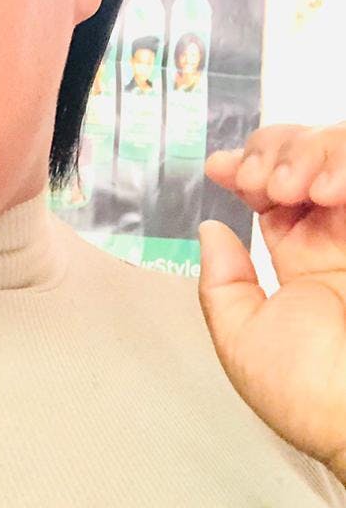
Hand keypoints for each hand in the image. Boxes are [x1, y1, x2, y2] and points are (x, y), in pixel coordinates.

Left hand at [200, 123, 345, 484]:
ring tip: (293, 186)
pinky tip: (327, 189)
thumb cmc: (318, 397)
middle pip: (299, 155)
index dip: (244, 166)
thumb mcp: (246, 343)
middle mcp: (338, 239)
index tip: (220, 168)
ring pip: (334, 145)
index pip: (270, 190)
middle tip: (262, 181)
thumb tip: (209, 234)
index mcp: (304, 265)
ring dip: (304, 153)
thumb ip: (221, 286)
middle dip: (270, 152)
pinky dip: (340, 159)